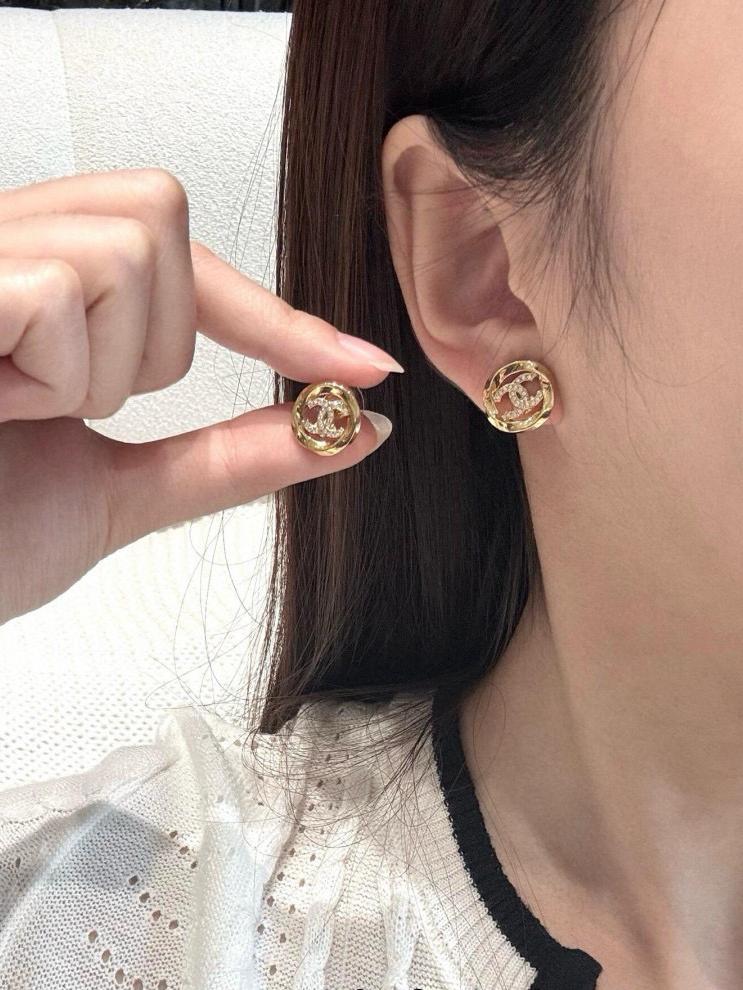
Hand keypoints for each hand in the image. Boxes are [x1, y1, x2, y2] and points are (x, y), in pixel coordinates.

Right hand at [0, 168, 398, 624]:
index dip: (279, 317)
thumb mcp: (120, 493)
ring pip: (125, 252)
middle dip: (147, 344)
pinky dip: (47, 375)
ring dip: (90, 370)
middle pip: (161, 221)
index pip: (187, 262)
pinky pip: (60, 288)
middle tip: (61, 409)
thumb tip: (348, 430)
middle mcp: (1, 243)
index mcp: (43, 289)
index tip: (365, 366)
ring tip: (10, 411)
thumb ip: (230, 457)